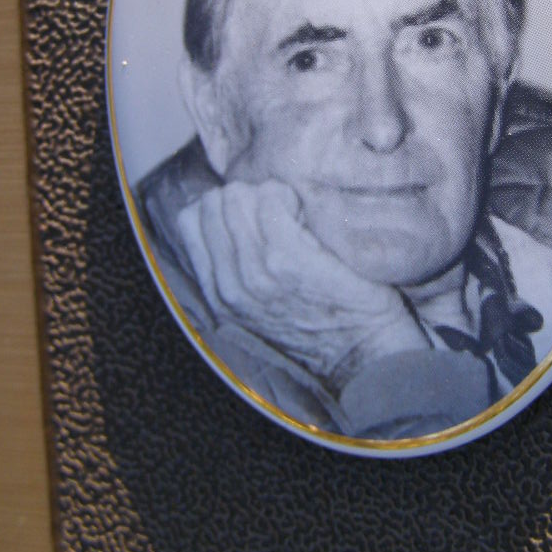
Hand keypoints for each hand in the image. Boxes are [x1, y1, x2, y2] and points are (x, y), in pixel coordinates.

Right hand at [176, 179, 429, 387]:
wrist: (362, 356)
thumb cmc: (320, 326)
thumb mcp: (261, 308)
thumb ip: (239, 272)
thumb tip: (234, 219)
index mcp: (218, 295)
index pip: (189, 221)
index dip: (222, 208)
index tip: (255, 220)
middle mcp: (229, 284)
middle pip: (212, 204)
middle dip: (245, 198)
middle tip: (279, 216)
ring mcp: (256, 271)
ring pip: (237, 197)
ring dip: (268, 195)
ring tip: (295, 216)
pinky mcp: (289, 258)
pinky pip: (271, 200)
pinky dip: (288, 197)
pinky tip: (307, 216)